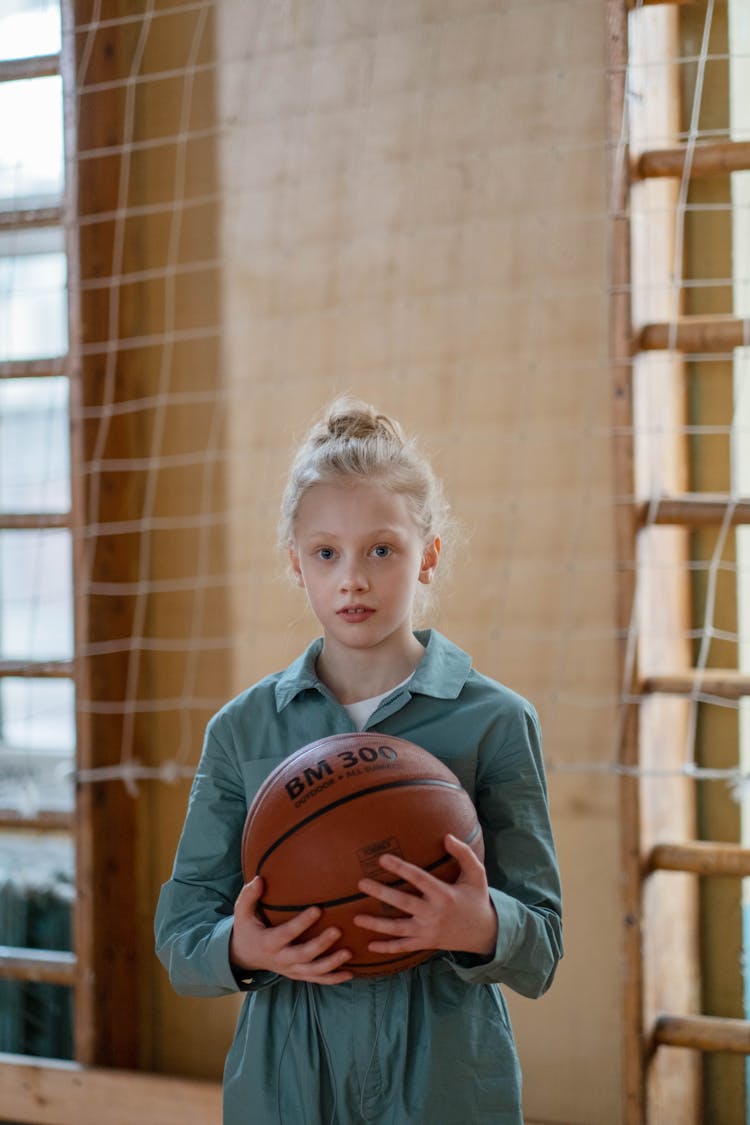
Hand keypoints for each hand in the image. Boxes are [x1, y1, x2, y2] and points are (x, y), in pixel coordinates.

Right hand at [229, 877, 352, 984]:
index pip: (287, 933)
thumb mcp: (242, 912)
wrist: (245, 956)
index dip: (302, 923)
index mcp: (268, 942)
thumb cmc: (247, 929)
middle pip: (303, 955)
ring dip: (332, 964)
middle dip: (321, 944)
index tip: (318, 909)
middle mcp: (281, 959)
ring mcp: (291, 969)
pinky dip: (333, 978)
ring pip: (313, 971)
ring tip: (349, 953)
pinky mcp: (298, 974)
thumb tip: (259, 880)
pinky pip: (317, 980)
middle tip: (338, 930)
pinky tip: (349, 973)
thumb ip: (249, 896)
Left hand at [353, 834, 497, 958]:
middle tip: (361, 883)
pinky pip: (403, 947)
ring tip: (356, 918)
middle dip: (381, 893)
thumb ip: (464, 853)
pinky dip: (387, 948)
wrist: (484, 933)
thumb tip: (447, 836)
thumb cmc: (477, 898)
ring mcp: (428, 931)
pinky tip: (370, 946)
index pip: (418, 878)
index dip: (400, 868)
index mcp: (444, 894)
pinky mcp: (425, 943)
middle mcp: (434, 914)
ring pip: (398, 929)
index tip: (382, 859)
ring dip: (376, 924)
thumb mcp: (477, 874)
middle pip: (403, 903)